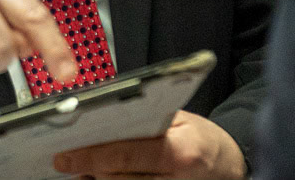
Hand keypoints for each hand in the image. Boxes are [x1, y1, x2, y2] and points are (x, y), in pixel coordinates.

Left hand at [52, 110, 246, 178]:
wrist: (230, 167)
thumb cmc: (203, 139)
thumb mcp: (180, 120)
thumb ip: (144, 122)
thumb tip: (99, 121)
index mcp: (180, 152)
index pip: (125, 156)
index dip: (90, 157)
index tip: (64, 157)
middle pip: (116, 179)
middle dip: (89, 169)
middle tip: (64, 160)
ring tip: (79, 170)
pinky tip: (100, 177)